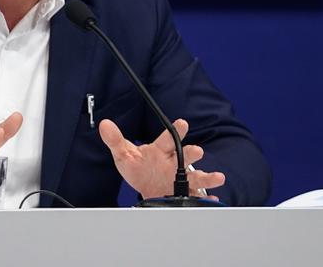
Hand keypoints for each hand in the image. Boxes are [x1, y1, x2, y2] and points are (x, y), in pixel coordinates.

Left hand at [99, 118, 224, 200]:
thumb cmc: (139, 167)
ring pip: (196, 176)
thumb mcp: (124, 155)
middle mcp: (174, 162)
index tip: (182, 123)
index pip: (168, 138)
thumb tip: (104, 124)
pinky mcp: (185, 193)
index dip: (176, 129)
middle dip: (191, 153)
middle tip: (196, 151)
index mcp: (161, 150)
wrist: (146, 188)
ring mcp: (180, 178)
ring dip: (207, 176)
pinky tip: (212, 200)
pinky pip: (197, 196)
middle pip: (185, 155)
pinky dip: (205, 198)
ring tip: (218, 177)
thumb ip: (115, 140)